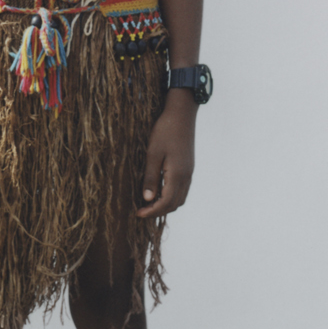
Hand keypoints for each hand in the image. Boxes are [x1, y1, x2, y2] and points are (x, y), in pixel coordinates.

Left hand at [137, 93, 195, 217]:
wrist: (181, 114)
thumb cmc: (165, 131)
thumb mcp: (153, 154)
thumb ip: (150, 177)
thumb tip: (147, 199)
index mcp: (177, 175)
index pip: (166, 202)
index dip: (152, 211)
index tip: (138, 214)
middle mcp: (186, 177)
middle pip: (174, 204)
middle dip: (158, 211)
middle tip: (141, 211)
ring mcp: (189, 172)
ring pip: (180, 198)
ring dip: (165, 205)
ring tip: (149, 204)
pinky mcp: (188, 167)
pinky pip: (182, 190)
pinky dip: (171, 196)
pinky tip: (159, 192)